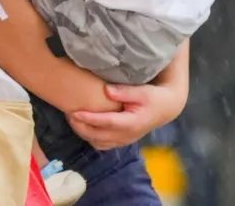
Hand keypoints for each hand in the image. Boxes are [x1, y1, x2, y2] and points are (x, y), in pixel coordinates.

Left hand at [67, 82, 187, 150]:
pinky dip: (90, 137)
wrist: (165, 109)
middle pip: (98, 136)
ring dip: (84, 133)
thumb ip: (124, 91)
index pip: (106, 123)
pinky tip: (84, 126)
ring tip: (73, 119)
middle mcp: (126, 136)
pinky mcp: (121, 141)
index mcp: (132, 123)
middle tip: (68, 113)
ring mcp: (124, 141)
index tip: (75, 112)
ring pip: (98, 143)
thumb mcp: (142, 91)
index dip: (89, 119)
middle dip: (81, 127)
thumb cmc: (153, 97)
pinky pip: (102, 145)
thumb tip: (106, 90)